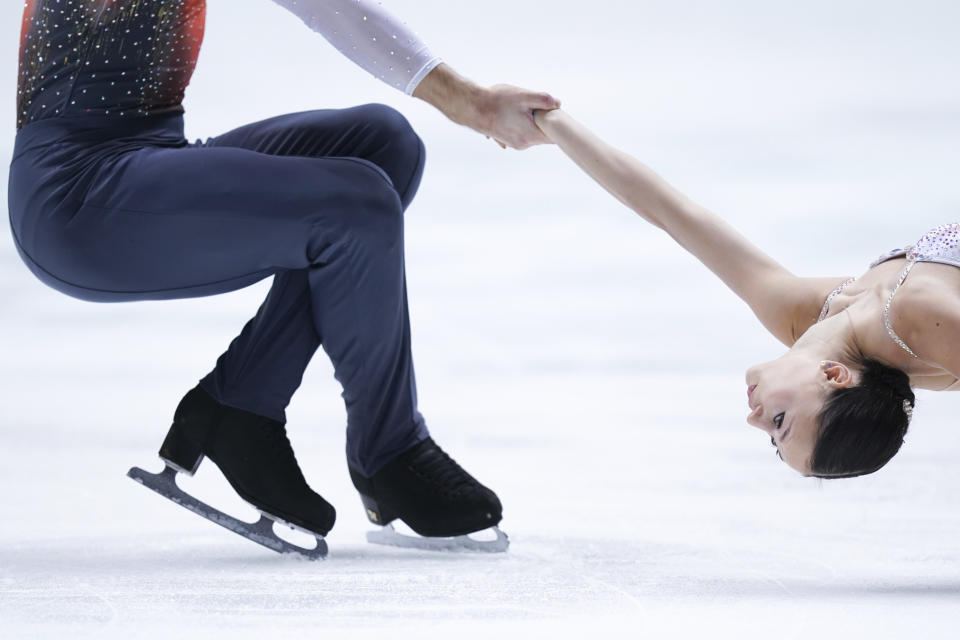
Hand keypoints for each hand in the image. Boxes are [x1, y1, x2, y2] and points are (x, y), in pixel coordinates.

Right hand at [413, 65, 559, 150]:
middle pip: (543, 135)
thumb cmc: (497, 101)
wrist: (472, 108)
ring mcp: (515, 144)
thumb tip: (558, 104)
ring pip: (531, 133)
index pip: (555, 136)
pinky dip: (520, 124)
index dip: (559, 125)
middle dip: (544, 121)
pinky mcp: (507, 141)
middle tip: (539, 106)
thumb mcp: (524, 96)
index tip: (558, 115)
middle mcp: (524, 144)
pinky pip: (520, 134)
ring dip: (531, 121)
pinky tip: (513, 115)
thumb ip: (544, 100)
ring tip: (521, 109)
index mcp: (531, 135)